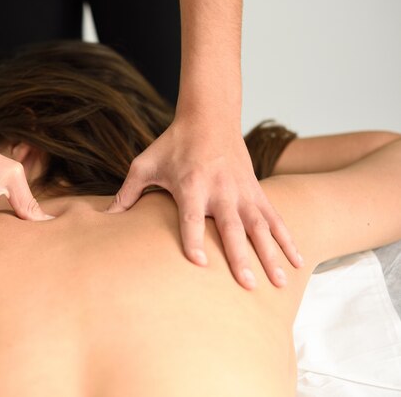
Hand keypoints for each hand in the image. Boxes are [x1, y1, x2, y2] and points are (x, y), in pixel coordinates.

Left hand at [105, 115, 302, 288]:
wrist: (209, 116)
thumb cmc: (172, 143)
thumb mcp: (145, 164)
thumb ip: (126, 192)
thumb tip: (104, 216)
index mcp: (191, 185)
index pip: (191, 219)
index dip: (194, 241)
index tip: (199, 264)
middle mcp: (220, 190)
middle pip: (231, 228)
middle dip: (240, 257)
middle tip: (247, 286)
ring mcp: (242, 191)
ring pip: (260, 227)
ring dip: (271, 254)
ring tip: (280, 282)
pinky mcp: (256, 191)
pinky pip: (275, 218)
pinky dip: (287, 239)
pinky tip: (298, 260)